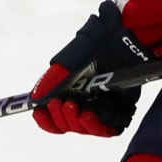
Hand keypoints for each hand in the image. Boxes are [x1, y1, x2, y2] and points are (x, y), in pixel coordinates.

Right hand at [31, 1, 155, 136]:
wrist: (126, 32)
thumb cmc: (98, 41)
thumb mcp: (71, 59)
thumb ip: (54, 79)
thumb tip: (35, 99)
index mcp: (72, 92)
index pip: (56, 118)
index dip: (47, 120)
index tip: (39, 112)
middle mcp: (87, 102)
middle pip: (70, 125)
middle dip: (61, 118)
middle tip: (60, 103)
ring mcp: (104, 107)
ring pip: (87, 129)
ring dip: (76, 123)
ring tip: (73, 107)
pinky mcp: (122, 109)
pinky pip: (110, 128)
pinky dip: (98, 126)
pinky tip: (89, 115)